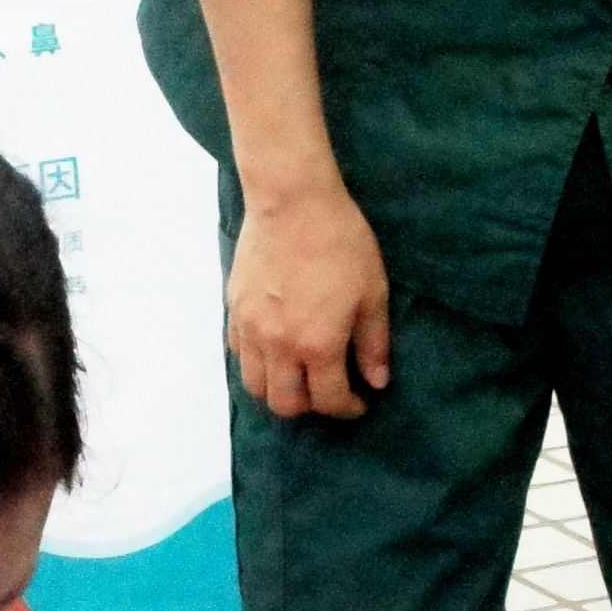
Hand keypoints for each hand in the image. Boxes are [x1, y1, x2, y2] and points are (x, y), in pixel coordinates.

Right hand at [228, 179, 391, 419]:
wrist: (292, 202)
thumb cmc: (340, 242)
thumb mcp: (372, 292)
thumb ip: (373, 343)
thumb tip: (377, 381)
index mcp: (318, 344)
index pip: (329, 400)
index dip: (348, 408)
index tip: (360, 401)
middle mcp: (279, 346)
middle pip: (285, 404)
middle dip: (311, 408)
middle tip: (328, 391)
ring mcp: (251, 330)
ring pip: (255, 385)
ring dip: (278, 391)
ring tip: (298, 377)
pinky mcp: (234, 310)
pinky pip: (239, 354)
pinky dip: (257, 364)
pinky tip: (275, 351)